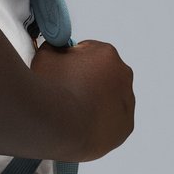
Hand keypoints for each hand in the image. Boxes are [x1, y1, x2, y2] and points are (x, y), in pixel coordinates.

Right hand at [30, 40, 134, 162]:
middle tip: (66, 92)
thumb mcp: (46, 55)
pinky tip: (82, 123)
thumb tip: (57, 48)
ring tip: (72, 110)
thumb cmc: (53, 89)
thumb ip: (56, 47)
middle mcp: (123, 75)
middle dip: (87, 80)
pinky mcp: (125, 126)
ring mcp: (127, 102)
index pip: (89, 52)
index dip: (72, 62)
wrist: (58, 125)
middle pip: (102, 74)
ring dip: (94, 101)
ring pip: (109, 98)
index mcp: (106, 54)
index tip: (62, 72)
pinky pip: (112, 120)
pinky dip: (99, 121)